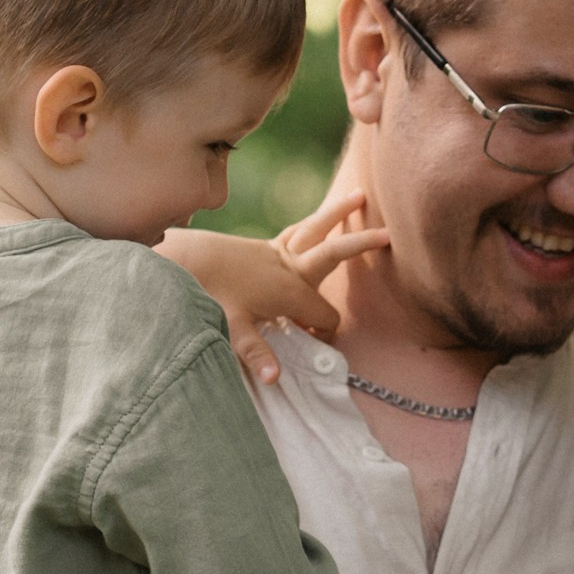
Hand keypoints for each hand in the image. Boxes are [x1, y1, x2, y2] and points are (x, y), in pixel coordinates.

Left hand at [157, 189, 392, 387]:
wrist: (184, 261)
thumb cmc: (209, 295)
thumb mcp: (232, 329)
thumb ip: (257, 354)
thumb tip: (276, 379)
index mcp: (290, 292)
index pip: (325, 318)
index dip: (326, 334)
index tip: (315, 347)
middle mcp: (290, 268)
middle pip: (335, 253)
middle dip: (361, 244)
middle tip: (389, 234)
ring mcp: (278, 253)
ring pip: (316, 229)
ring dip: (338, 213)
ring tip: (360, 194)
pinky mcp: (265, 246)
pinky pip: (297, 232)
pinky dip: (312, 226)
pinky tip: (317, 222)